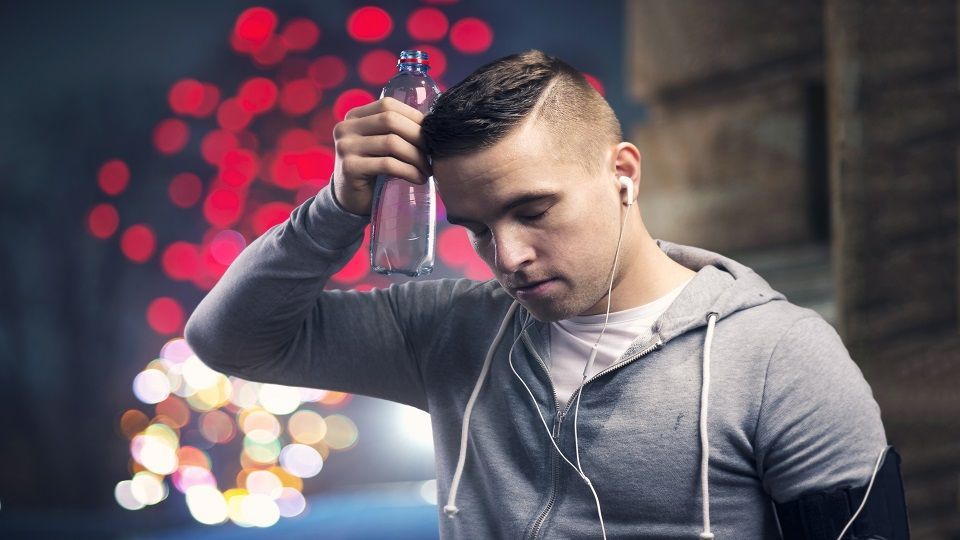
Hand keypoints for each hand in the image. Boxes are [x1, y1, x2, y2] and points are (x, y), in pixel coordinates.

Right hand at [331, 97, 431, 215]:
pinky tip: (419, 179)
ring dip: (416, 156)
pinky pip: (387, 164)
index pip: (388, 105)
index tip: (431, 133)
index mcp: (354, 117)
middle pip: (390, 120)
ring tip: (427, 169)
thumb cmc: (374, 170)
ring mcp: (345, 147)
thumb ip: (396, 130)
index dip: (413, 116)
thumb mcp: (381, 144)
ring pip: (391, 143)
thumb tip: (431, 123)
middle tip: (432, 152)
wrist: (351, 200)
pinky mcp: (350, 167)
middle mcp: (345, 128)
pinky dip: (409, 171)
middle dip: (417, 136)